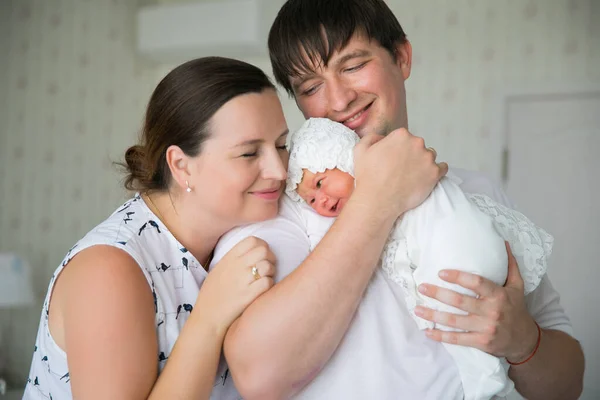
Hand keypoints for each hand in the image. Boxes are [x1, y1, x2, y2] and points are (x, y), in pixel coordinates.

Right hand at [196, 237, 275, 332]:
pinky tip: (263, 289)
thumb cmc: (213, 294)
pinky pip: (268, 282)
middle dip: (270, 257)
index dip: (262, 245)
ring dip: (271, 272)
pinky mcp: (249, 295)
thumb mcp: (218, 269)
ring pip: (268, 266)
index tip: (262, 254)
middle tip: (268, 267)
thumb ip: (234, 259)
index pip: (252, 240)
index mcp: (229, 258)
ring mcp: (243, 280)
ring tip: (266, 278)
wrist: (208, 317)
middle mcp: (236, 266)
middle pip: (263, 251)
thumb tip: (253, 251)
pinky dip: (269, 285)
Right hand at [353, 128, 447, 216]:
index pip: (404, 137)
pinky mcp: (435, 173)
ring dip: (423, 162)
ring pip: (430, 156)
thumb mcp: (360, 150)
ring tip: (412, 175)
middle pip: (418, 145)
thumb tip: (382, 137)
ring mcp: (428, 158)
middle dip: (411, 154)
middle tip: (402, 169)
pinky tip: (427, 176)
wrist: (378, 200)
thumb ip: (372, 137)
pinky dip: (437, 171)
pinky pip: (442, 168)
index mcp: (401, 135)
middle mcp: (417, 143)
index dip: (398, 148)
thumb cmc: (368, 177)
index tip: (394, 159)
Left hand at [414, 242, 538, 360]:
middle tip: (422, 288)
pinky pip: (457, 340)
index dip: (458, 277)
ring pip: (455, 321)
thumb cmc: (517, 309)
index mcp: (499, 295)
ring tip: (417, 309)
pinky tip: (428, 331)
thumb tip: (503, 243)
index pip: (477, 283)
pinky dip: (441, 336)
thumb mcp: (517, 286)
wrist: (525, 340)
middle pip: (460, 302)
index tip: (441, 273)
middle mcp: (492, 311)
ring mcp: (485, 328)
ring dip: (434, 315)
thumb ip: (509, 266)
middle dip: (438, 294)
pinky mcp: (481, 342)